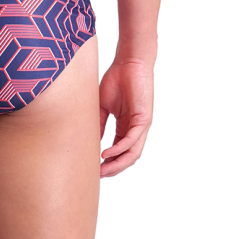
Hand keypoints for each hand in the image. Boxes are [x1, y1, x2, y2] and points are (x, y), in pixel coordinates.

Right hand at [98, 58, 153, 176]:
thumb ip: (100, 123)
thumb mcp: (103, 105)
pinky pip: (132, 140)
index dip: (108, 162)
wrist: (129, 62)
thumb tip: (94, 141)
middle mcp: (135, 129)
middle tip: (98, 176)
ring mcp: (141, 126)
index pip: (118, 150)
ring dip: (117, 164)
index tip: (94, 169)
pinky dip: (119, 149)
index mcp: (126, 126)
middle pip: (127, 157)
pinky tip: (107, 154)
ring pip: (132, 153)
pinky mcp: (144, 120)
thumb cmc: (116, 79)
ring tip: (103, 170)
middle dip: (113, 169)